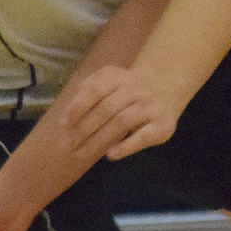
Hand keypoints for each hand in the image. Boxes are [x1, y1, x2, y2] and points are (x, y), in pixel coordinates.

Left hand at [54, 63, 186, 163]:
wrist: (168, 85)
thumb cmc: (130, 88)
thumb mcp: (110, 79)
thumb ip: (89, 89)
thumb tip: (68, 113)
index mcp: (119, 77)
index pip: (95, 90)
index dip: (77, 107)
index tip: (62, 125)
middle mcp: (136, 89)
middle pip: (106, 109)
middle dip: (83, 129)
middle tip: (67, 146)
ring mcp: (150, 106)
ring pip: (121, 122)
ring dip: (98, 140)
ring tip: (81, 153)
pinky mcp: (163, 124)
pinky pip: (143, 136)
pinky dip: (126, 146)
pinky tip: (110, 154)